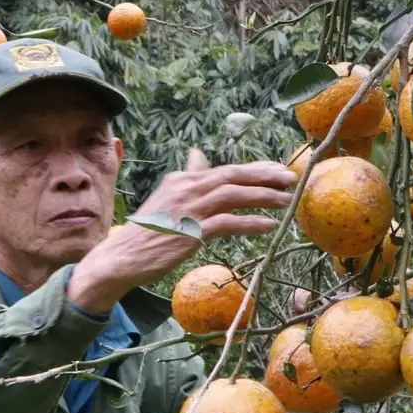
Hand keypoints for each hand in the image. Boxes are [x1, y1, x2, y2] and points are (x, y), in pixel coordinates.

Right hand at [67, 147, 296, 313]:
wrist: (122, 257)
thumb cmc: (148, 232)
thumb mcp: (168, 198)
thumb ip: (188, 177)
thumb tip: (199, 155)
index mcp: (183, 179)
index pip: (225, 170)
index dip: (255, 170)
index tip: (277, 171)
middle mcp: (187, 188)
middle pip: (234, 176)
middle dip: (265, 176)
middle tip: (290, 179)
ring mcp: (189, 210)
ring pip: (234, 195)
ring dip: (264, 197)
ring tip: (286, 202)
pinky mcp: (191, 232)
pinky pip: (228, 223)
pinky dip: (251, 222)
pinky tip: (268, 226)